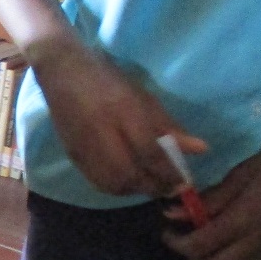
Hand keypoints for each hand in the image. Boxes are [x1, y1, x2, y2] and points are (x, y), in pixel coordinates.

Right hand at [32, 38, 205, 198]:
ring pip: (113, 184)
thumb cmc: (107, 77)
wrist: (60, 69)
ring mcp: (83, 145)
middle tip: (170, 188)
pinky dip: (117, 188)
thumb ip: (169, 126)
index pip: (150, 152)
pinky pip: (98, 182)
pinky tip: (128, 182)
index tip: (185, 182)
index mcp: (123, 110)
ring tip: (151, 185)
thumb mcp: (143, 96)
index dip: (170, 172)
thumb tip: (200, 149)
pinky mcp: (72, 154)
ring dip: (136, 190)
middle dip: (154, 186)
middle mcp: (101, 131)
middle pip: (130, 174)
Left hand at [160, 141, 260, 259]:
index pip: (199, 245)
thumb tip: (173, 212)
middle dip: (192, 257)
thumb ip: (208, 199)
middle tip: (186, 239)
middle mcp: (257, 246)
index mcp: (244, 221)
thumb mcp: (240, 175)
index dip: (176, 242)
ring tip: (206, 250)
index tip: (167, 230)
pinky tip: (228, 256)